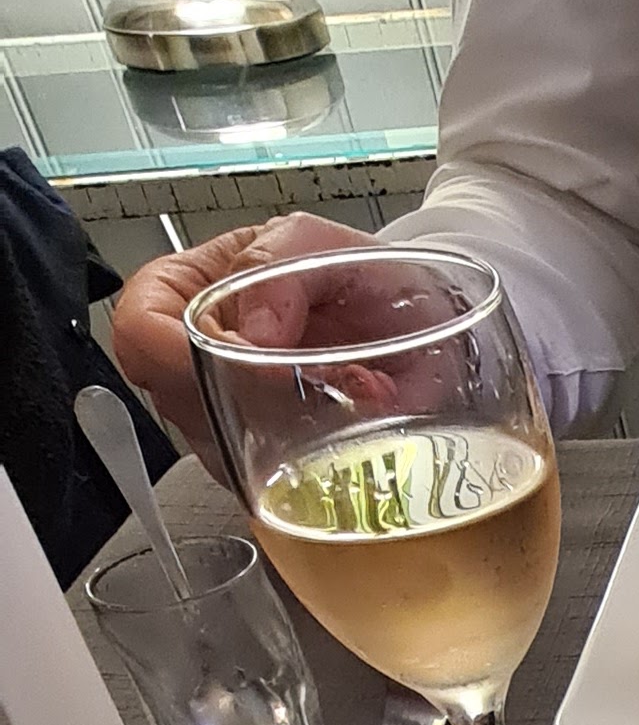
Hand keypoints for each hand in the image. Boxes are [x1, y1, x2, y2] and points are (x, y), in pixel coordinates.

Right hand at [110, 211, 370, 480]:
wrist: (415, 322)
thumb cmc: (358, 276)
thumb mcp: (322, 243)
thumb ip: (280, 267)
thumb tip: (255, 332)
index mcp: (186, 290)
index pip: (138, 332)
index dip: (177, 354)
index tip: (247, 359)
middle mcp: (195, 360)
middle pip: (177, 400)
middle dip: (246, 398)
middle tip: (320, 379)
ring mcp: (226, 416)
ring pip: (222, 450)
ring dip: (289, 431)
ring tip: (352, 389)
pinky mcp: (264, 462)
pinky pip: (269, 480)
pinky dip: (316, 458)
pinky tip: (354, 423)